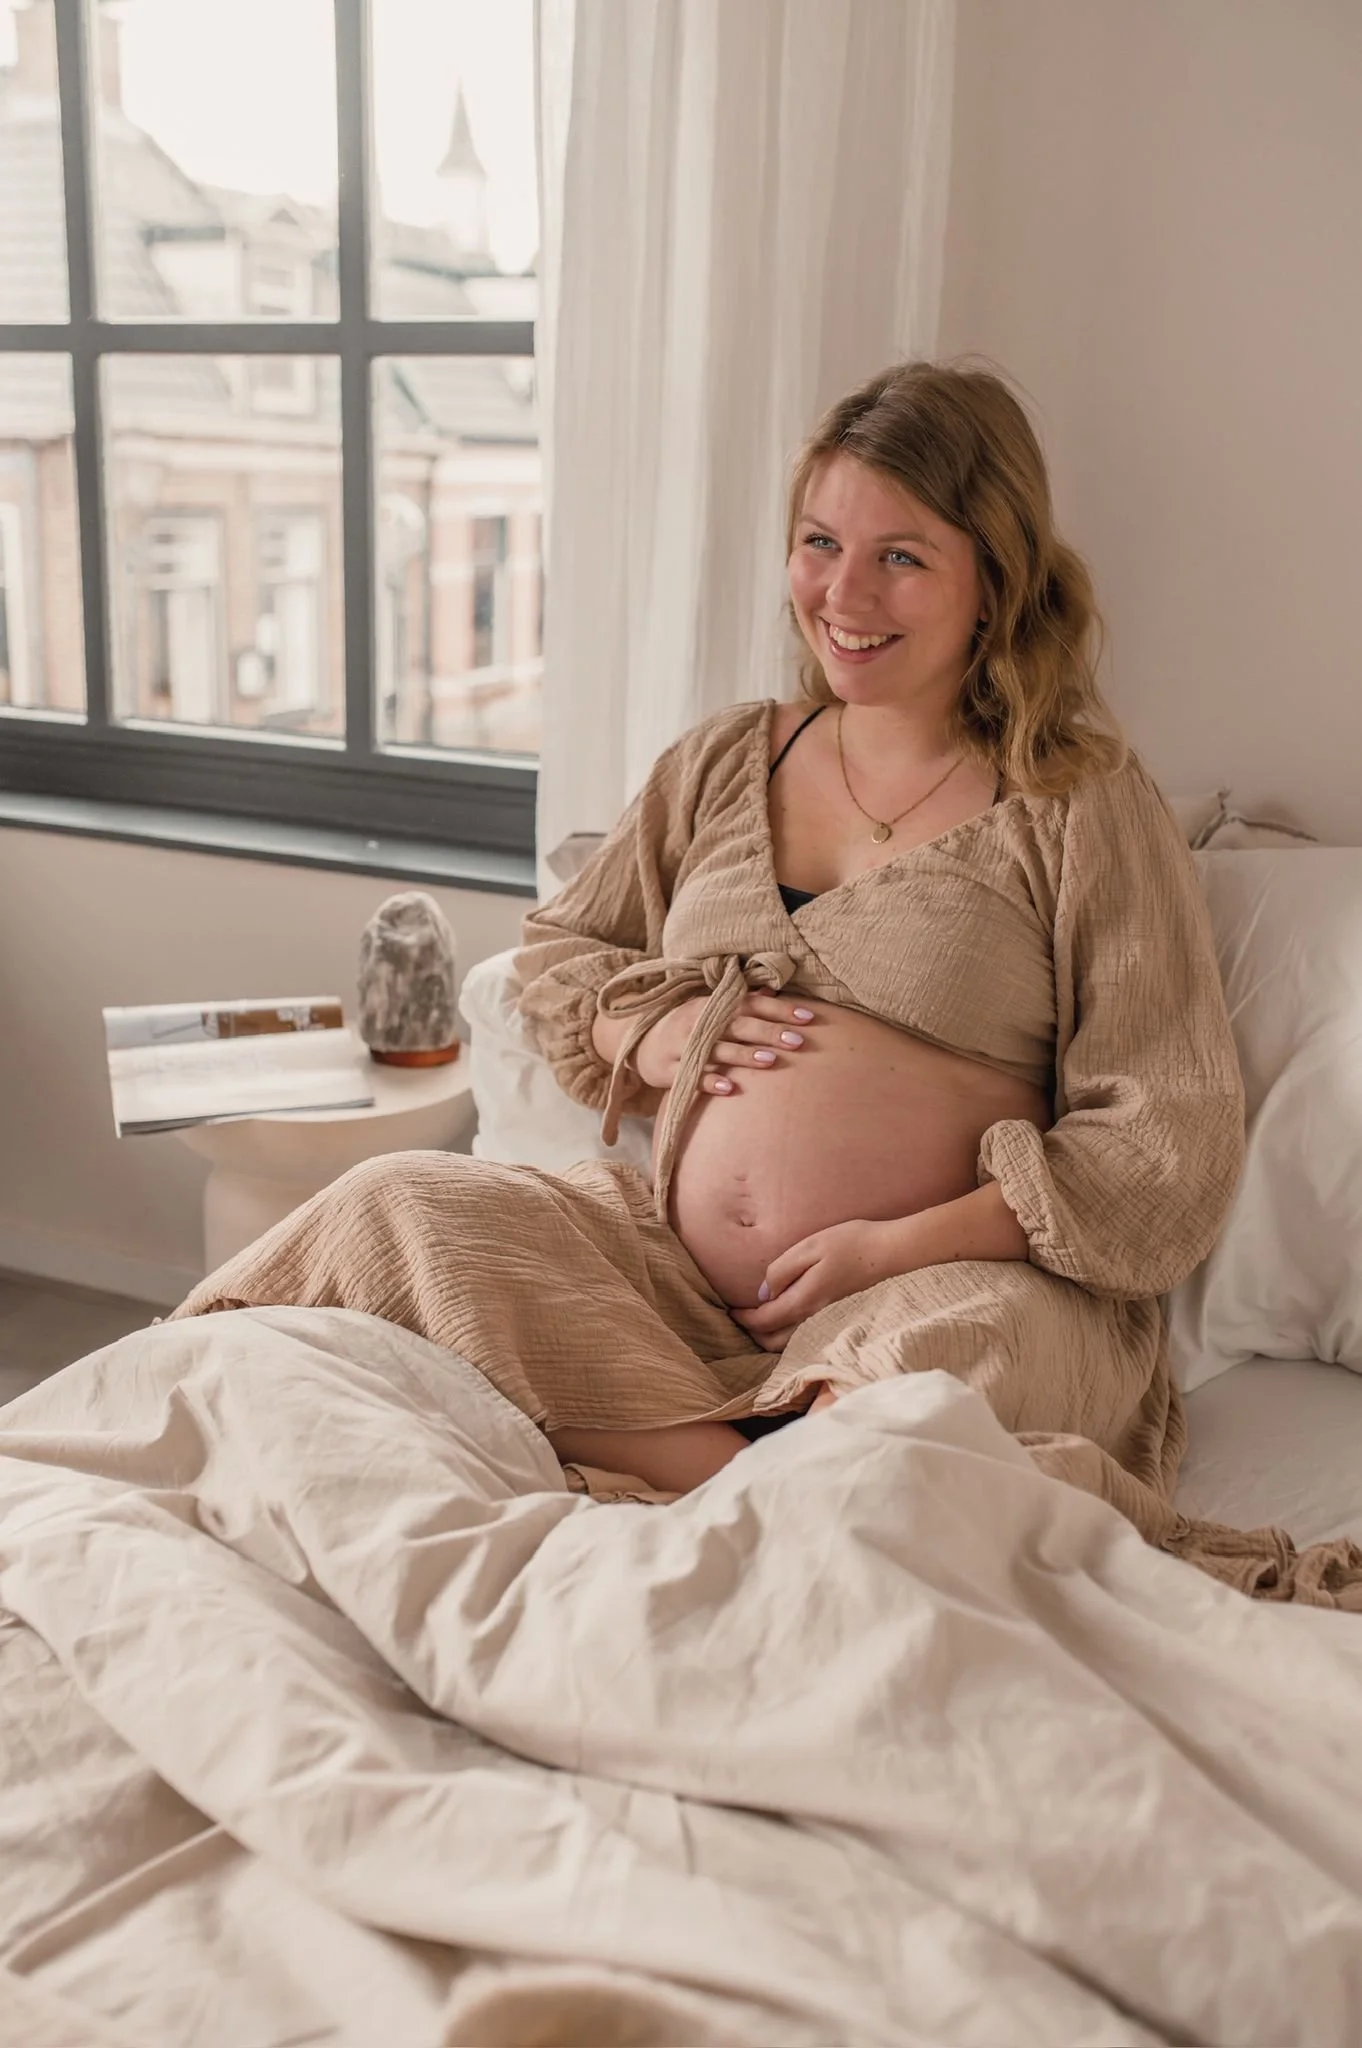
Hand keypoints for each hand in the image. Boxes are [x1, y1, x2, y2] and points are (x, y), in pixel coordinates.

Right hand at [632, 994, 817, 1095]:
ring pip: (718, 1051)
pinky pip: (692, 1078)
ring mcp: (682, 1046)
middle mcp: (697, 1021)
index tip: (808, 1017)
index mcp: (711, 1004)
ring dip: (744, 1055)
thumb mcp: (709, 1010)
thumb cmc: (685, 1026)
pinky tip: (730, 1089)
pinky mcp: (670, 1071)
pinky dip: (710, 1082)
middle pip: (738, 1025)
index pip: (750, 1003)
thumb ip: (740, 1002)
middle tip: (798, 1040)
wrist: (638, 1044)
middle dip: (768, 1032)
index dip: (779, 1009)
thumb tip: (774, 991)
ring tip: (771, 1061)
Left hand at [731, 1218, 907, 1349]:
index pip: (763, 1321)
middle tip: (742, 1319)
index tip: (731, 1310)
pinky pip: (807, 1339)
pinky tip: (789, 1323)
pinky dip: (790, 1338)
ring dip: (770, 1338)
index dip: (743, 1318)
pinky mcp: (840, 1322)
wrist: (894, 1253)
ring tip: (761, 1323)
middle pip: (773, 1342)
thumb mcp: (810, 1246)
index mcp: (803, 1301)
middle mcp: (814, 1320)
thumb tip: (762, 1293)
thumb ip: (782, 1270)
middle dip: (753, 1333)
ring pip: (791, 1345)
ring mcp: (829, 1324)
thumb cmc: (852, 1244)